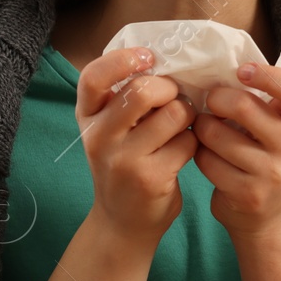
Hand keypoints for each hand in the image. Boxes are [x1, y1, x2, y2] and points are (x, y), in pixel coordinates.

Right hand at [75, 46, 195, 248]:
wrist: (122, 222)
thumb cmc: (123, 164)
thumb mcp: (109, 130)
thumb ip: (123, 98)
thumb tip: (164, 60)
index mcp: (87, 116)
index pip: (93, 77)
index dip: (122, 60)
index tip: (148, 58)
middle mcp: (99, 136)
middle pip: (143, 90)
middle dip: (170, 89)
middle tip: (175, 98)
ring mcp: (123, 160)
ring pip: (174, 114)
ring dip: (187, 116)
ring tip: (180, 128)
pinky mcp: (150, 178)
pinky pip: (188, 142)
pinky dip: (193, 143)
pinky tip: (181, 154)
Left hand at [193, 62, 280, 241]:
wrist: (267, 214)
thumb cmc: (263, 156)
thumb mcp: (273, 127)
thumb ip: (260, 99)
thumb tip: (222, 64)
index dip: (269, 75)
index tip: (242, 71)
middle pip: (243, 105)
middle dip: (216, 99)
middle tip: (209, 102)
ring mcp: (271, 172)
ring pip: (217, 134)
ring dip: (201, 128)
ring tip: (205, 130)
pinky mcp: (247, 193)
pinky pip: (207, 160)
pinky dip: (198, 154)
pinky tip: (205, 156)